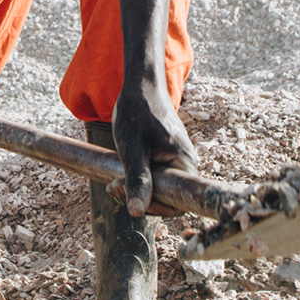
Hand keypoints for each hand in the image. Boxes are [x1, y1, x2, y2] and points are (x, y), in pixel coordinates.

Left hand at [112, 89, 197, 217]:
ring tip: (113, 182)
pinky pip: (154, 177)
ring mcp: (176, 161)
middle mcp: (185, 165)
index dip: (154, 208)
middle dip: (140, 198)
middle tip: (114, 187)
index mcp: (185, 164)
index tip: (130, 198)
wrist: (140, 87)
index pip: (178, 204)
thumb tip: (137, 212)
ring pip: (158, 188)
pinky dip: (137, 179)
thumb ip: (138, 181)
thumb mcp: (133, 150)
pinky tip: (119, 174)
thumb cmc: (138, 114)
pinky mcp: (165, 157)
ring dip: (135, 189)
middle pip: (167, 198)